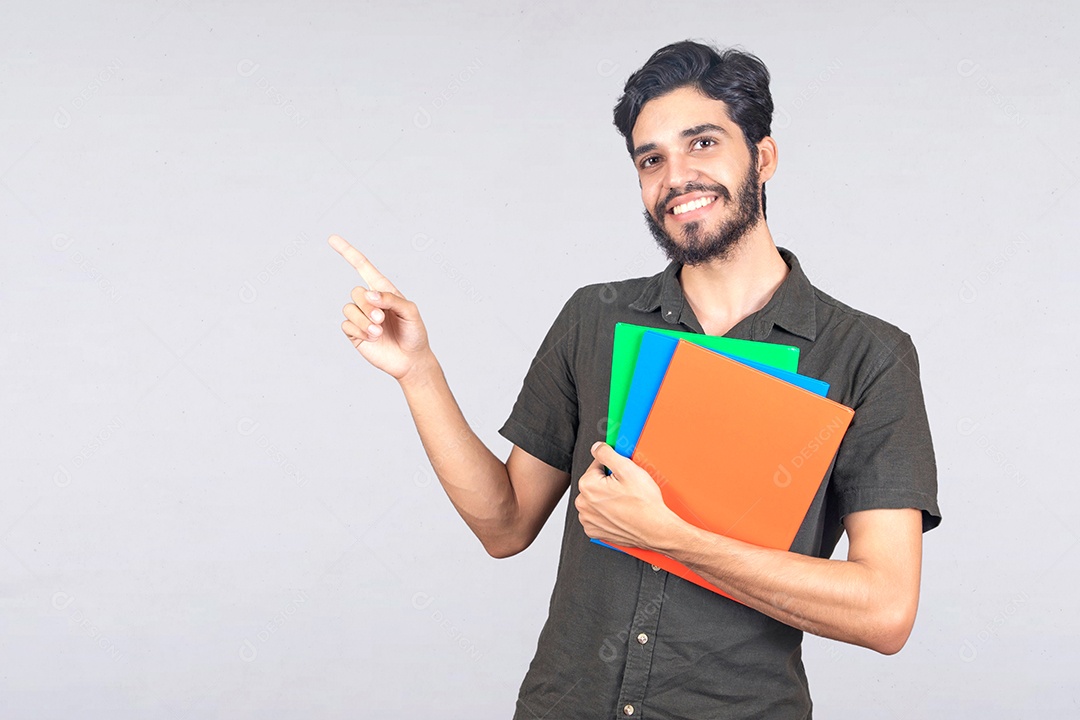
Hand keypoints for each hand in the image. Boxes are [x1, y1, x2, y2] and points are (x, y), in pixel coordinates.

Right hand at [329, 234, 432, 380]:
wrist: (411, 360)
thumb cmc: (414, 333)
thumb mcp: (410, 312)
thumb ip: (392, 299)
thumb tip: (369, 294)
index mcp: (383, 290)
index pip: (363, 267)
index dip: (348, 252)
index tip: (332, 239)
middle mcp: (370, 301)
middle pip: (356, 291)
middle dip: (368, 305)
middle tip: (382, 318)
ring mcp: (361, 317)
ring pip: (349, 308)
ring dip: (363, 319)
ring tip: (378, 330)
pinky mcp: (354, 333)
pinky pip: (346, 324)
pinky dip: (359, 330)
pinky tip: (373, 338)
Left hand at [575, 442, 681, 548]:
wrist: (655, 530)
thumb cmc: (644, 504)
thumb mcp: (628, 469)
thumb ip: (607, 454)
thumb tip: (597, 448)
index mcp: (587, 486)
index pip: (597, 465)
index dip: (613, 467)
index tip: (623, 475)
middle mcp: (583, 504)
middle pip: (595, 483)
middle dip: (609, 483)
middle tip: (627, 489)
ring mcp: (588, 520)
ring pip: (596, 499)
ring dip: (607, 498)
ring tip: (625, 502)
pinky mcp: (594, 531)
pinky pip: (597, 516)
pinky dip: (607, 513)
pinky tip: (621, 513)